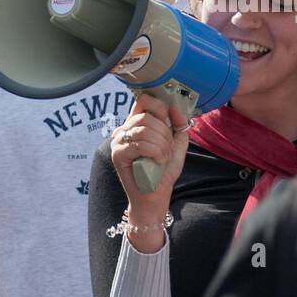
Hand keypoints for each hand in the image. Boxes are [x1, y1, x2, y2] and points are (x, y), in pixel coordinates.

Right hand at [110, 92, 191, 251]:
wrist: (155, 196)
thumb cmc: (163, 171)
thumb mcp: (177, 143)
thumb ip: (178, 124)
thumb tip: (174, 107)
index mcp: (137, 123)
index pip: (144, 100)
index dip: (160, 108)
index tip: (169, 124)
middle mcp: (124, 129)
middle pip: (146, 115)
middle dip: (164, 133)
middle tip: (167, 148)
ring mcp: (119, 141)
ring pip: (144, 130)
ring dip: (161, 144)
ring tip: (163, 157)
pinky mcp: (118, 154)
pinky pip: (140, 144)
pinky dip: (156, 152)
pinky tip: (159, 161)